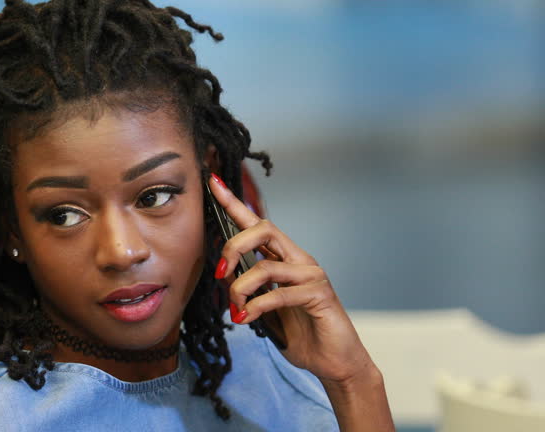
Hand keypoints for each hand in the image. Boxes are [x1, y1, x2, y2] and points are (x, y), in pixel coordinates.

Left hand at [208, 174, 373, 384]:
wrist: (333, 361)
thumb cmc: (300, 333)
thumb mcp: (263, 310)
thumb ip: (248, 291)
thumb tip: (225, 280)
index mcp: (284, 259)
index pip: (256, 224)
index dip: (234, 204)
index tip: (213, 184)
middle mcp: (299, 260)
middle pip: (262, 230)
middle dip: (233, 247)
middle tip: (221, 273)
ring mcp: (311, 275)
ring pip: (265, 267)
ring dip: (241, 289)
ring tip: (237, 310)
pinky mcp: (319, 294)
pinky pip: (279, 294)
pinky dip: (257, 307)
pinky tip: (247, 319)